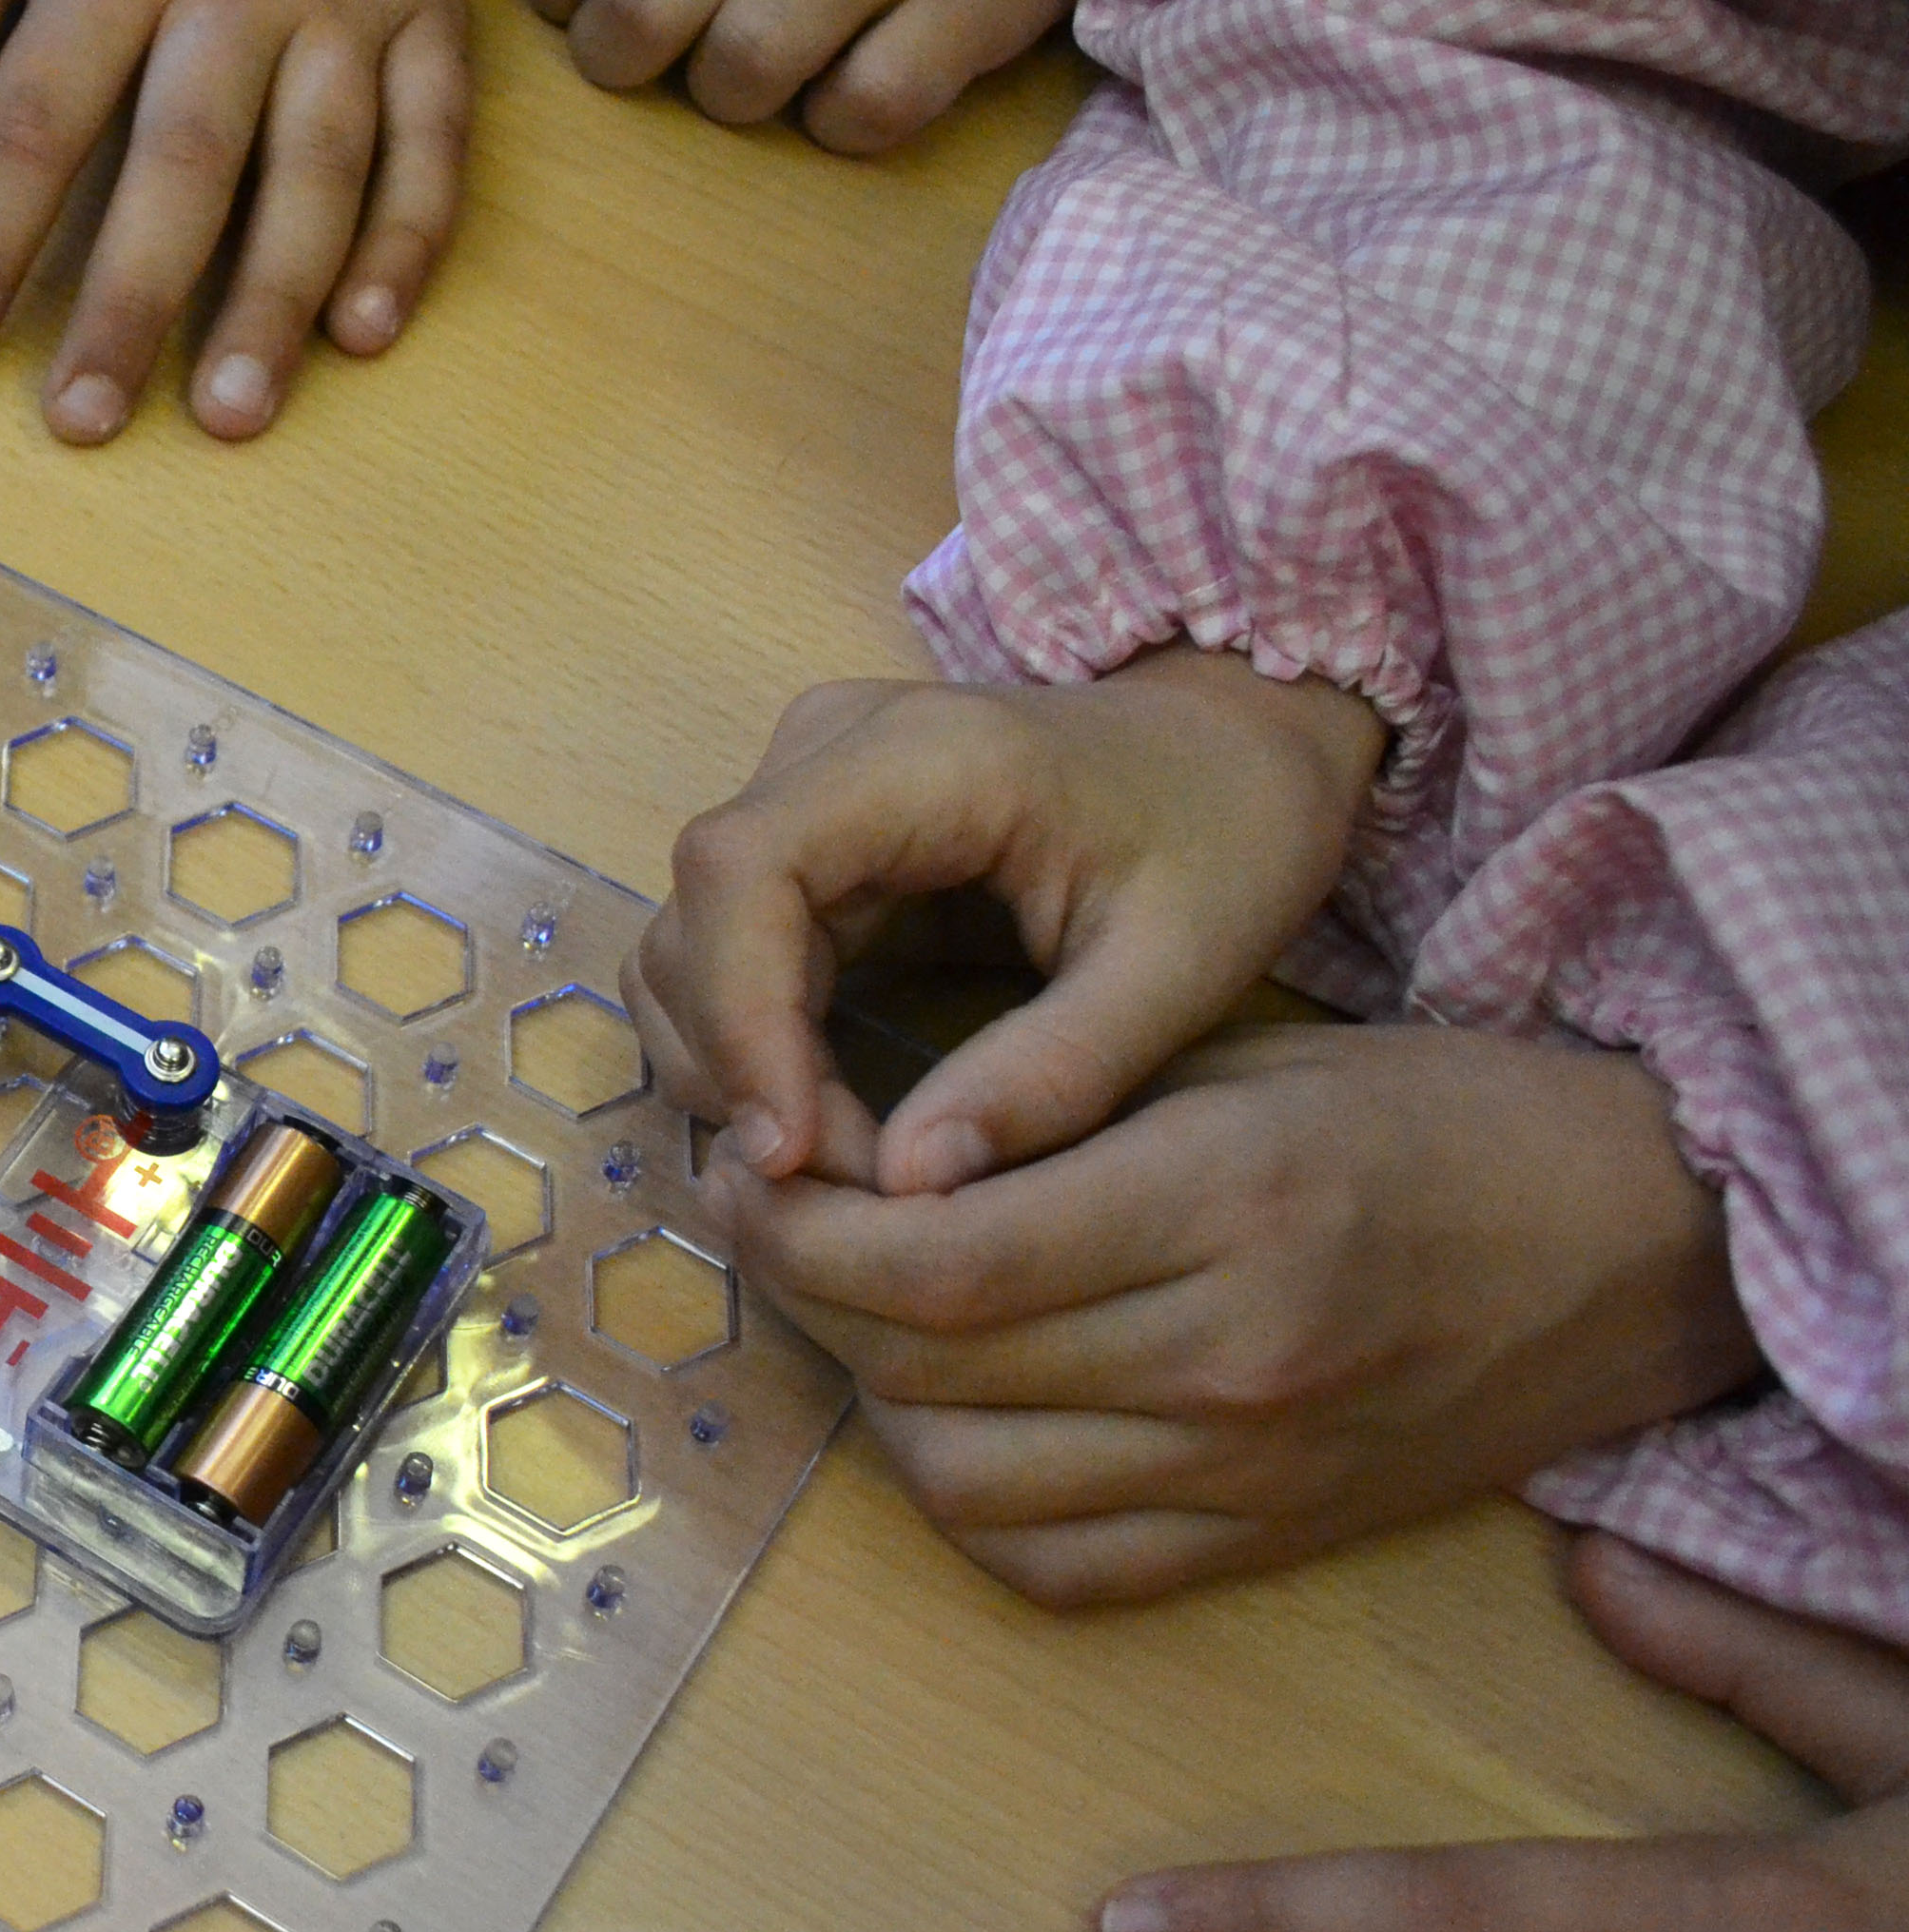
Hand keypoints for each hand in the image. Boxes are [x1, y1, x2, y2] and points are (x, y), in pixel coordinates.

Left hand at [0, 0, 467, 443]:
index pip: (33, 123)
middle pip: (180, 165)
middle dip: (130, 306)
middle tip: (86, 424)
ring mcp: (348, 6)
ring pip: (318, 170)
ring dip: (275, 300)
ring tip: (233, 417)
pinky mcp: (432, 21)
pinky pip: (432, 144)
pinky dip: (406, 242)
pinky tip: (364, 333)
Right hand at [634, 649, 1386, 1191]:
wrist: (1241, 741)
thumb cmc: (1232, 833)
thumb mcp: (1181, 967)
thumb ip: (1053, 1074)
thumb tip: (909, 1190)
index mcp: (923, 756)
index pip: (744, 870)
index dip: (739, 1017)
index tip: (792, 1154)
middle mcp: (825, 751)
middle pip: (696, 921)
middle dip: (745, 1073)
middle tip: (850, 1187)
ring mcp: (801, 788)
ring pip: (690, 948)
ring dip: (738, 1071)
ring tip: (850, 1163)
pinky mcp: (803, 841)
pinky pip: (728, 956)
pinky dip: (758, 1051)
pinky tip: (835, 1119)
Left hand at [711, 1024, 1762, 1606]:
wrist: (1630, 1250)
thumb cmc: (1429, 1118)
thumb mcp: (1234, 1058)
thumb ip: (1046, 1114)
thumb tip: (847, 1159)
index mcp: (1226, 1204)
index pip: (933, 1264)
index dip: (797, 1232)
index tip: (749, 1178)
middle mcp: (1230, 1356)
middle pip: (923, 1369)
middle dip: (807, 1296)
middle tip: (778, 1226)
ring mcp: (1246, 1472)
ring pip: (958, 1480)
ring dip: (873, 1400)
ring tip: (865, 1317)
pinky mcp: (1258, 1546)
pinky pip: (1049, 1565)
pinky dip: (968, 1499)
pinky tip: (957, 1412)